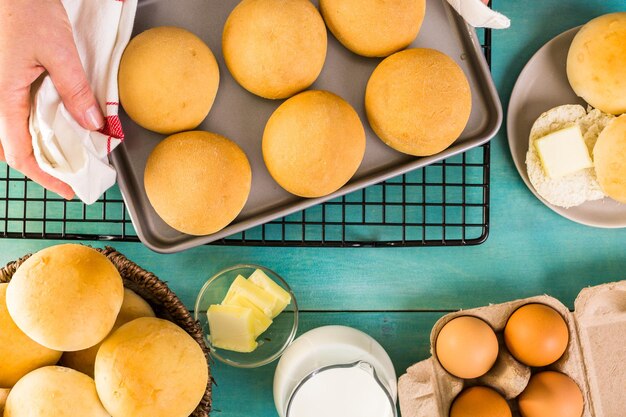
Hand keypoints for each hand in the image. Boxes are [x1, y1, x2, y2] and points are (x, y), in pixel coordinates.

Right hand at [0, 0, 104, 199]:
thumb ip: (74, 89)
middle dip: (44, 168)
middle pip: (15, 149)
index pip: (20, 154)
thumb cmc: (27, 11)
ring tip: (69, 159)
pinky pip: (19, 116)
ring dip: (40, 151)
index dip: (45, 177)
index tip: (69, 189)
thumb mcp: (59, 51)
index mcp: (4, 97)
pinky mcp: (10, 82)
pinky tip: (60, 130)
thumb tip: (92, 125)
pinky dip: (38, 131)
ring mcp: (2, 91)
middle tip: (73, 177)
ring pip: (15, 134)